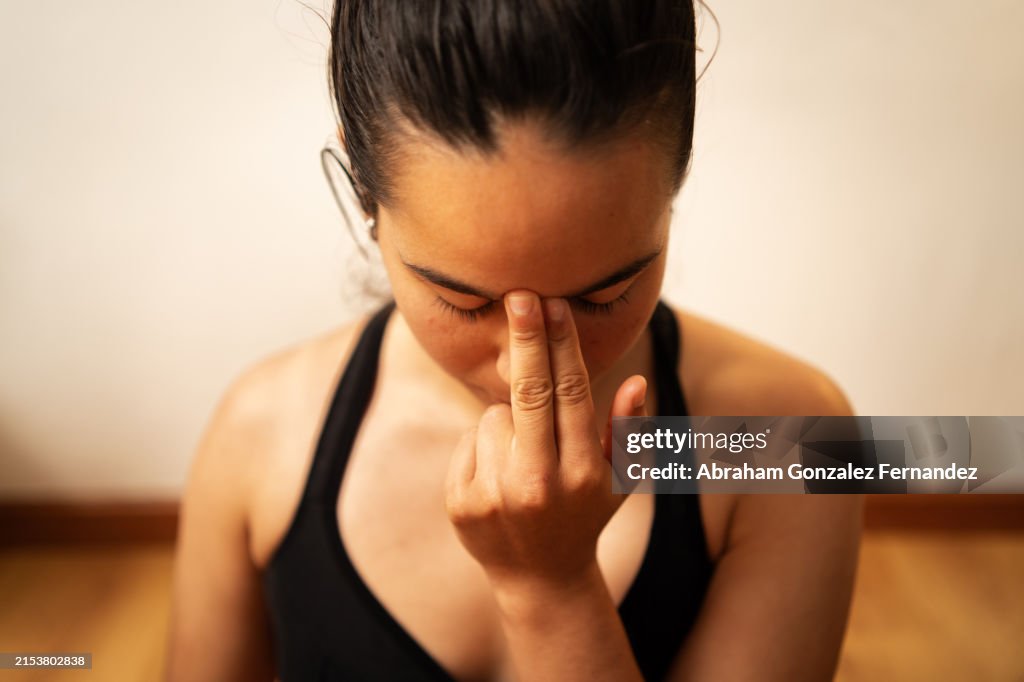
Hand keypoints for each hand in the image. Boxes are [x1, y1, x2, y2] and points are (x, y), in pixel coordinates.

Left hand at [444, 290, 648, 594]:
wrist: (540, 579)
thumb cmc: (585, 515)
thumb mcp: (621, 480)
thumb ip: (630, 430)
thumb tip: (635, 381)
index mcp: (584, 472)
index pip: (571, 393)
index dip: (561, 344)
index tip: (553, 304)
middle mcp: (540, 484)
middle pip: (529, 393)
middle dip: (525, 339)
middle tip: (518, 295)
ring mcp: (497, 496)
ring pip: (494, 417)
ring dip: (508, 422)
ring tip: (524, 458)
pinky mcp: (462, 503)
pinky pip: (469, 441)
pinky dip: (483, 447)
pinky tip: (499, 475)